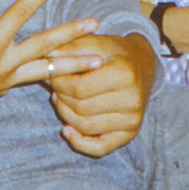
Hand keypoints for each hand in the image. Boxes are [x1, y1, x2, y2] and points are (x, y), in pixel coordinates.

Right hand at [0, 0, 104, 116]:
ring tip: (97, 60)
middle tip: (96, 26)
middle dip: (72, 35)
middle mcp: (1, 66)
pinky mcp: (2, 89)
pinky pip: (31, 78)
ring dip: (73, 64)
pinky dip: (50, 73)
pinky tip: (66, 68)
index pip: (21, 13)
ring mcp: (4, 81)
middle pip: (45, 47)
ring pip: (46, 72)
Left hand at [44, 32, 156, 156]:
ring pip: (85, 126)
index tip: (51, 74)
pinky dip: (79, 142)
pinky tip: (67, 129)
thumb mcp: (96, 42)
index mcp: (124, 74)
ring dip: (65, 115)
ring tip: (60, 99)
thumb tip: (46, 56)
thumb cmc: (115, 52)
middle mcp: (132, 100)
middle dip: (61, 97)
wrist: (143, 65)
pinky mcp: (130, 133)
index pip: (80, 87)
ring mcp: (133, 119)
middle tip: (54, 87)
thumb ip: (71, 47)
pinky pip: (99, 147)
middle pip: (81, 108)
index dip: (59, 82)